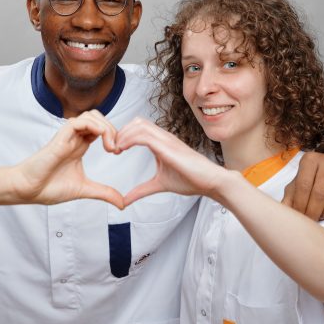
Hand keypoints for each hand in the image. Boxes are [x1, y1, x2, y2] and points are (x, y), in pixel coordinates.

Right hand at [14, 110, 123, 208]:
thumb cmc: (49, 187)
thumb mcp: (85, 189)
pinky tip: (101, 141)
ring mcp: (67, 137)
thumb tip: (122, 203)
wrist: (29, 190)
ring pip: (90, 115)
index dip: (114, 135)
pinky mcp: (60, 138)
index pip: (100, 128)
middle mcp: (74, 138)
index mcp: (80, 146)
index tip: (118, 152)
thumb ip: (104, 193)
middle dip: (113, 128)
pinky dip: (94, 126)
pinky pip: (78, 122)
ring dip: (106, 127)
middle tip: (117, 148)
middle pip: (98, 118)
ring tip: (111, 146)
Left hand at [115, 117, 230, 205]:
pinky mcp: (169, 147)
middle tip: (112, 149)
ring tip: (115, 149)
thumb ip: (141, 190)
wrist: (211, 182)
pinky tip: (122, 149)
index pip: (138, 128)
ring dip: (123, 134)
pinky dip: (130, 139)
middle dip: (121, 132)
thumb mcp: (159, 185)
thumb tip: (124, 201)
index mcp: (162, 142)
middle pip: (137, 122)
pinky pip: (145, 136)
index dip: (124, 135)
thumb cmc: (191, 180)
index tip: (114, 150)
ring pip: (139, 125)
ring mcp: (167, 140)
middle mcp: (164, 137)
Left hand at [282, 151, 323, 219]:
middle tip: (311, 220)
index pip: (303, 186)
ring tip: (322, 216)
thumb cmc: (315, 175)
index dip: (300, 205)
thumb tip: (283, 211)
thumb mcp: (299, 180)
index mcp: (310, 160)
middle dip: (314, 211)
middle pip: (320, 193)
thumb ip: (290, 195)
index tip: (299, 216)